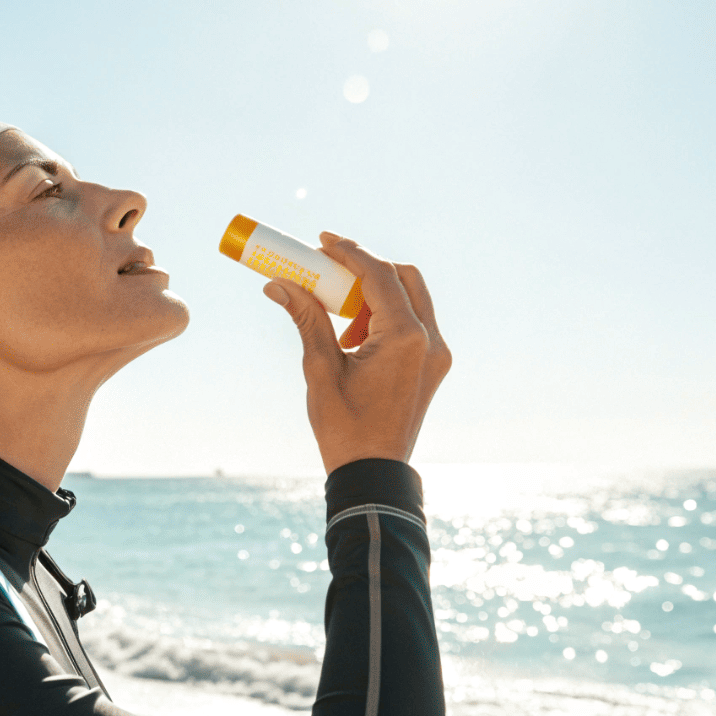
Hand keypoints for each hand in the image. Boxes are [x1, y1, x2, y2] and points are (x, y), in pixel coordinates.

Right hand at [263, 232, 450, 474]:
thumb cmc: (345, 429)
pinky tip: (355, 341)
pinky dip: (386, 317)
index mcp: (406, 338)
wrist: (373, 474)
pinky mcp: (434, 365)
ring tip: (339, 322)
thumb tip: (278, 284)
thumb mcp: (320, 369)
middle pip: (404, 277)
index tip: (322, 241)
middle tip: (329, 270)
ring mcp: (437, 354)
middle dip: (365, 268)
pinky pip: (414, 323)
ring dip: (374, 295)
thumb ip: (306, 318)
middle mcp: (431, 340)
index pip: (379, 274)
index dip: (349, 252)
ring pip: (411, 298)